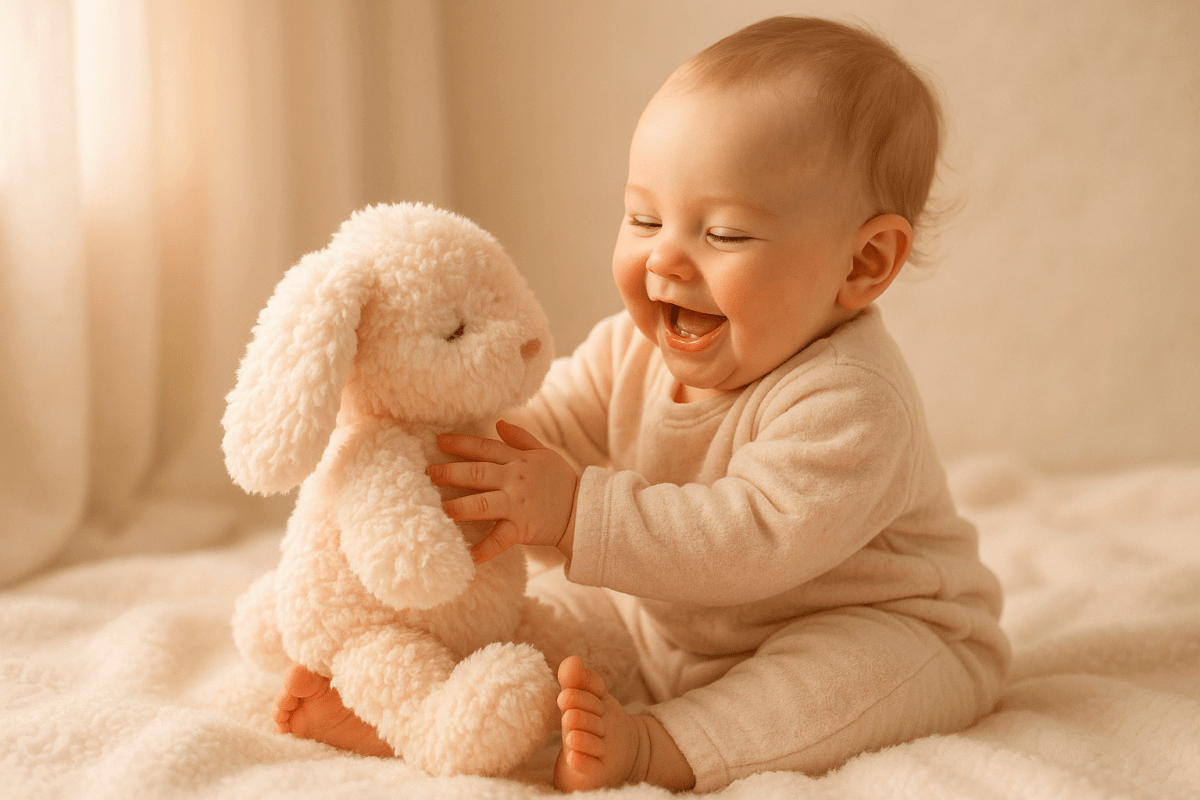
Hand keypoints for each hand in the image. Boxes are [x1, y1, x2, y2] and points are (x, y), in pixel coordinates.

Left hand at [428, 420, 577, 563]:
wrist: (583, 511)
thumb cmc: (561, 481)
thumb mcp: (545, 453)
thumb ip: (521, 438)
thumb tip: (499, 423)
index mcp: (518, 461)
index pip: (484, 448)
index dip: (461, 443)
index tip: (439, 441)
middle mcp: (514, 480)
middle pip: (477, 473)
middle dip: (450, 472)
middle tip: (428, 474)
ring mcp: (516, 505)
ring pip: (482, 504)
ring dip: (459, 506)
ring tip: (440, 509)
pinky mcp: (521, 528)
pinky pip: (499, 540)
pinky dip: (484, 549)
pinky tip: (467, 557)